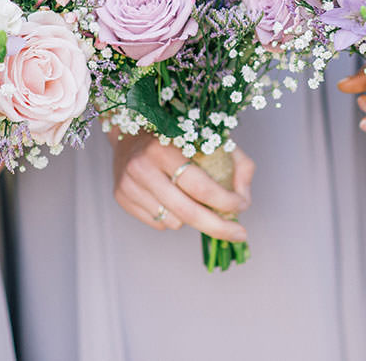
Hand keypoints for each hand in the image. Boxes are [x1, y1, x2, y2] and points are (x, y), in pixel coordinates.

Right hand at [112, 131, 252, 239]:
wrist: (131, 131)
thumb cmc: (179, 135)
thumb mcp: (212, 138)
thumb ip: (238, 163)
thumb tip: (244, 197)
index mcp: (164, 148)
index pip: (200, 186)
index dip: (225, 201)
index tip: (242, 206)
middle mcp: (142, 167)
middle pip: (187, 211)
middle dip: (218, 226)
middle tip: (239, 234)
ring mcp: (128, 185)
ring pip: (174, 221)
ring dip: (193, 218)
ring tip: (195, 199)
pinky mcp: (121, 198)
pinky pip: (158, 223)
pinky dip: (174, 218)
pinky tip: (174, 198)